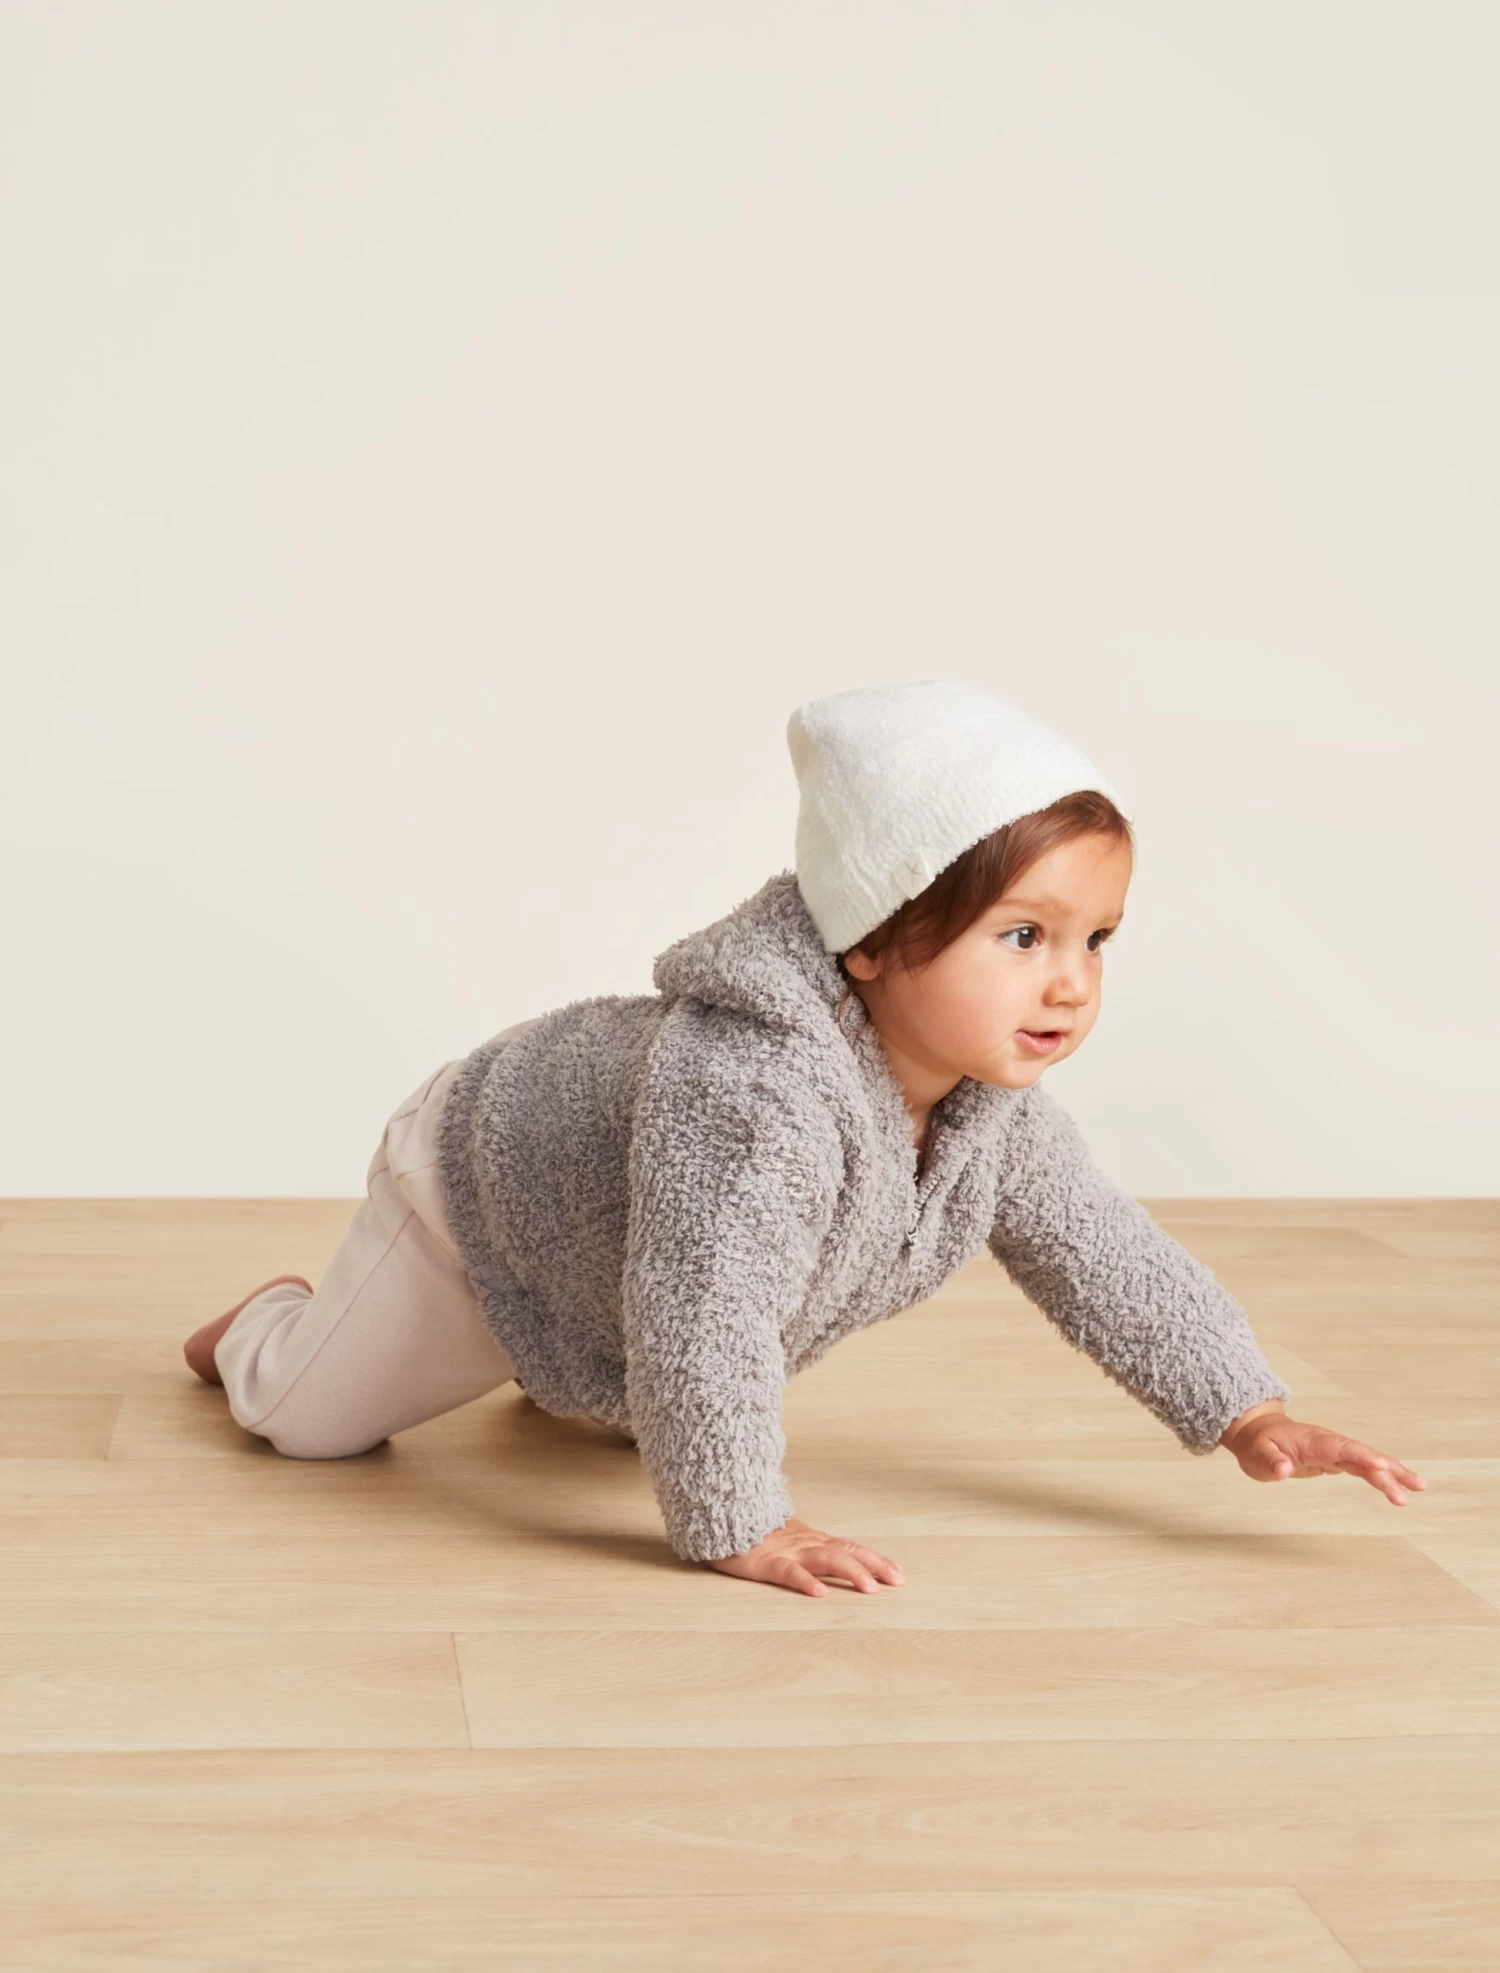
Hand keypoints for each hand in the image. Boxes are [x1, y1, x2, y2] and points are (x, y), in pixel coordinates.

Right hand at [706, 1515, 906, 1596]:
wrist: (718, 1512)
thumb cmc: (750, 1529)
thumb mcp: (785, 1538)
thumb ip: (806, 1546)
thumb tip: (831, 1556)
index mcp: (811, 1540)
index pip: (850, 1548)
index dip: (874, 1559)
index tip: (899, 1573)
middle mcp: (805, 1544)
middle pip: (847, 1552)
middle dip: (874, 1565)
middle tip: (898, 1580)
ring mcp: (786, 1552)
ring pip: (825, 1560)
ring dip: (850, 1572)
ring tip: (870, 1588)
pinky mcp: (764, 1563)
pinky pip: (787, 1572)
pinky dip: (805, 1581)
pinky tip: (819, 1593)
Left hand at [1225, 1414, 1427, 1504]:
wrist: (1259, 1432)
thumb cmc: (1258, 1445)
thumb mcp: (1256, 1457)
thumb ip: (1271, 1463)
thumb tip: (1283, 1469)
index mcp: (1313, 1441)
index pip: (1342, 1448)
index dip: (1362, 1456)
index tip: (1382, 1465)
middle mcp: (1330, 1443)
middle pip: (1363, 1455)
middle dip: (1388, 1470)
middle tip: (1412, 1488)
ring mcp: (1336, 1450)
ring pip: (1369, 1460)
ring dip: (1394, 1473)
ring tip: (1420, 1487)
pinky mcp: (1337, 1459)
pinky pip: (1364, 1467)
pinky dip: (1383, 1475)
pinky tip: (1400, 1486)